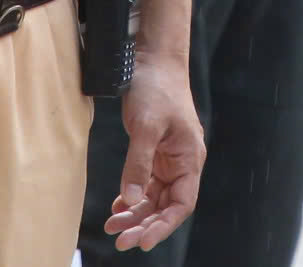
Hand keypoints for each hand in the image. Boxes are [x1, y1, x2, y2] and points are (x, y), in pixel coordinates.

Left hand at [101, 56, 204, 251]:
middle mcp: (181, 164)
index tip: (143, 242)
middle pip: (166, 206)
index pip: (182, 203)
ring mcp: (167, 160)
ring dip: (134, 214)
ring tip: (112, 227)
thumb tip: (129, 200)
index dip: (164, 225)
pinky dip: (130, 198)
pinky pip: (144, 185)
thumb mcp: (146, 126)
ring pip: (153, 198)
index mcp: (190, 158)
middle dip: (144, 225)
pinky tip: (116, 208)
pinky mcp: (153, 154)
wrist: (153, 59)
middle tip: (120, 240)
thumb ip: (138, 164)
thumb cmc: (157, 88)